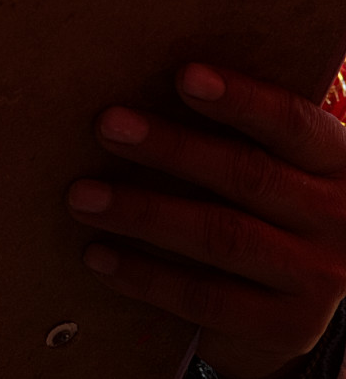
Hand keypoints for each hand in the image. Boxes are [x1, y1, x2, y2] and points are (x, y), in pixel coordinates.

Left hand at [67, 64, 345, 378]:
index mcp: (334, 159)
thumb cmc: (267, 192)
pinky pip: (206, 298)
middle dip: (171, 148)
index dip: (241, 98)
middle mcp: (336, 217)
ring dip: (144, 213)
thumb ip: (230, 126)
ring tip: (83, 196)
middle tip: (106, 125)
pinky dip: (145, 276)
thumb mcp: (273, 156)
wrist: (303, 287)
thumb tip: (136, 78)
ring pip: (222, 237)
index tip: (184, 76)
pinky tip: (99, 255)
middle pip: (247, 175)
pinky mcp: (286, 328)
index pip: (291, 122)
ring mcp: (316, 277)